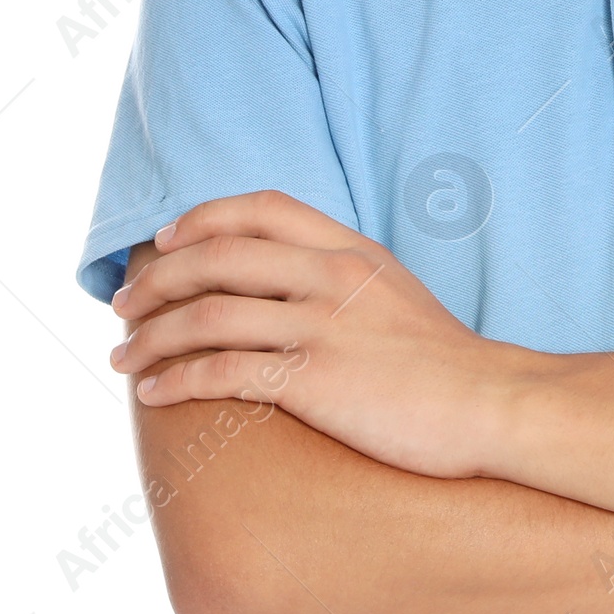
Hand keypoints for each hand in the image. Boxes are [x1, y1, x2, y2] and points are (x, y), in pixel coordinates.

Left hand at [109, 191, 507, 477]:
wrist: (490, 405)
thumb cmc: (442, 360)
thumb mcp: (394, 290)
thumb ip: (341, 274)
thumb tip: (285, 278)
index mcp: (350, 249)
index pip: (259, 208)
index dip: (200, 219)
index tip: (165, 244)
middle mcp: (332, 276)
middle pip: (217, 257)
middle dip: (155, 282)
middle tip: (124, 306)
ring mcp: (323, 326)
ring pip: (208, 315)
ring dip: (151, 336)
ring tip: (124, 359)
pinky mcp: (316, 380)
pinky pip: (224, 373)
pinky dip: (178, 380)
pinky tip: (156, 394)